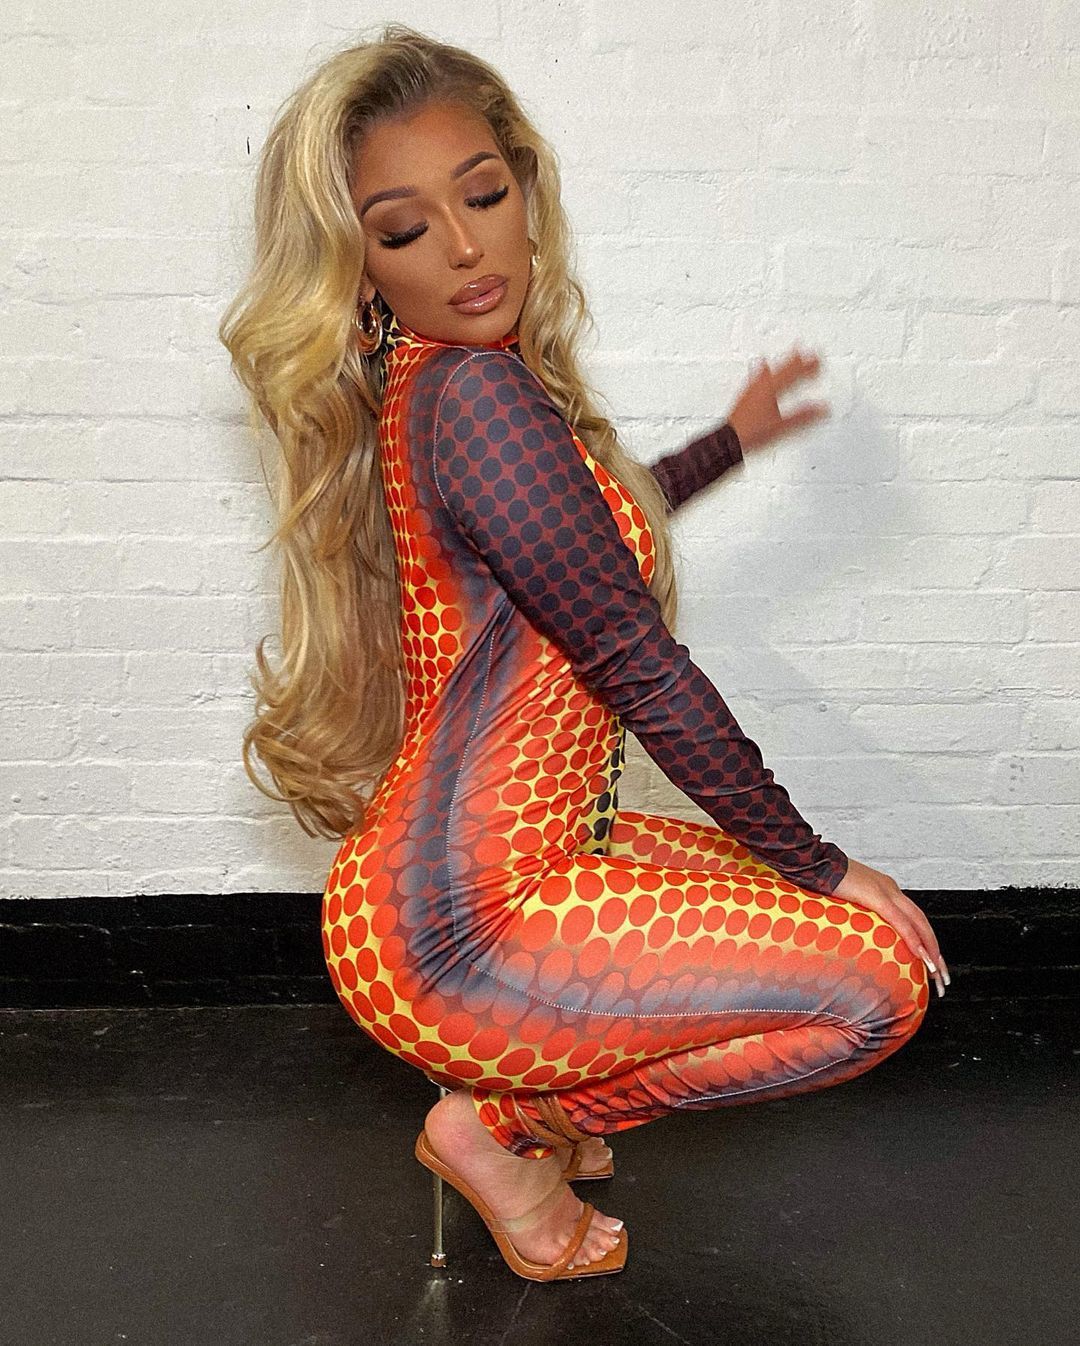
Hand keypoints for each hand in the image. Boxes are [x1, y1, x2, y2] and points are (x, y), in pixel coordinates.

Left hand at [726, 346, 828, 453]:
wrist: (729, 439)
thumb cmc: (751, 432)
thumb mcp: (782, 426)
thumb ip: (803, 416)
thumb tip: (823, 409)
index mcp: (772, 389)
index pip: (795, 375)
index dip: (808, 368)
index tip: (819, 362)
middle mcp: (761, 385)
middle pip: (783, 368)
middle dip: (798, 359)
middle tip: (810, 352)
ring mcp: (752, 388)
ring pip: (771, 369)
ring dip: (783, 361)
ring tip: (791, 352)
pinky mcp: (746, 394)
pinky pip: (757, 375)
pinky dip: (765, 368)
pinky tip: (761, 365)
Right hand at [832, 857, 950, 999]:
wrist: (812, 861)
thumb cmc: (822, 880)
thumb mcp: (845, 899)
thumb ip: (856, 912)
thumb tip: (855, 931)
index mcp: (884, 888)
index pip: (913, 917)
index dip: (924, 940)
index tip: (929, 961)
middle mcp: (890, 888)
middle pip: (922, 922)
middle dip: (935, 950)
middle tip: (942, 975)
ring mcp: (885, 891)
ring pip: (918, 923)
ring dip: (930, 949)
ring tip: (936, 971)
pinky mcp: (876, 896)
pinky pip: (900, 921)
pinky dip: (913, 939)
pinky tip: (921, 955)